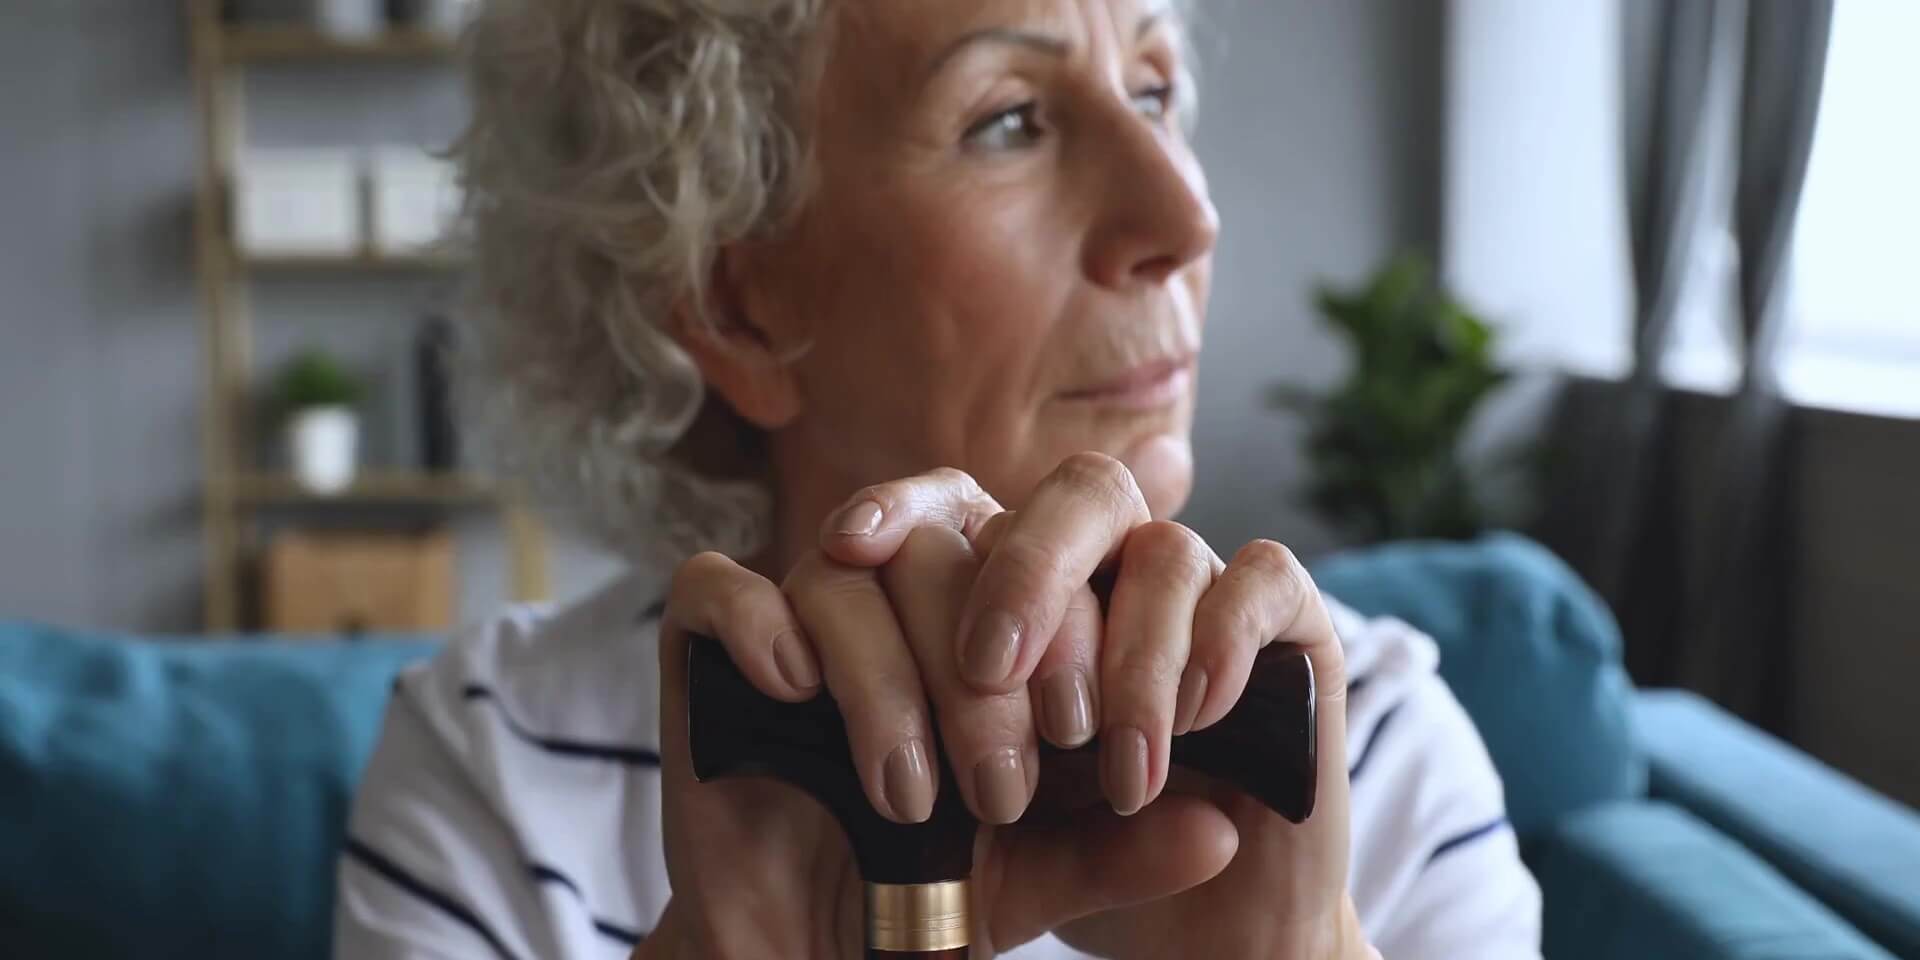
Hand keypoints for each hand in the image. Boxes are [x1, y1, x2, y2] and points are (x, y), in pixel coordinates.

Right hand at [652, 461, 1241, 958]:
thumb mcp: (1040, 872)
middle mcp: (889, 597)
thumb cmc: (928, 893)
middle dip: (982, 674)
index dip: (1070, 624)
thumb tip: (1224, 833)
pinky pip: (717, 590)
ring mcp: (793, 614)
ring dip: (884, 680)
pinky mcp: (705, 649)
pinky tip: (795, 689)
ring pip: (841, 575)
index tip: (1088, 734)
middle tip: (1001, 786)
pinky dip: (757, 624)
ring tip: (909, 795)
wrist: (807, 951)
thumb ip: (1124, 847)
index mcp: (980, 618)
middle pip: (942, 555)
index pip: (1032, 552)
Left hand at [822, 452, 1374, 959]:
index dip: (905, 504)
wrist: (1204, 937)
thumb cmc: (1071, 854)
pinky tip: (1194, 715)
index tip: (844, 546)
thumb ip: (904, 735)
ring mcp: (1206, 589)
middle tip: (989, 667)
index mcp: (1025, 587)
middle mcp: (1114, 568)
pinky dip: (1223, 639)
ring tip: (1109, 766)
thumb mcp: (966, 804)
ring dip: (1127, 657)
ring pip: (1164, 549)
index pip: (967, 500)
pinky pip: (1264, 579)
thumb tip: (799, 670)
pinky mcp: (1291, 626)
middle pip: (1072, 497)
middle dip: (1024, 573)